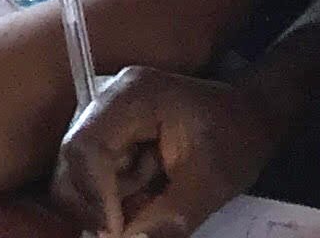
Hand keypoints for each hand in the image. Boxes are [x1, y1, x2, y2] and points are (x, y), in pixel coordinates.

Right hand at [51, 65, 278, 237]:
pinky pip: (92, 183)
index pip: (85, 147)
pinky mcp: (107, 139)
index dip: (93, 196)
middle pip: (71, 165)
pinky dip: (116, 201)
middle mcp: (106, 100)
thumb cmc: (236, 138)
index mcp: (132, 96)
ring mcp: (104, 119)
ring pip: (78, 179)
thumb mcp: (212, 182)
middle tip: (134, 225)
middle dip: (98, 205)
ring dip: (111, 204)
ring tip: (155, 194)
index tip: (117, 232)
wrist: (249, 118)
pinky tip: (149, 191)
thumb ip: (171, 218)